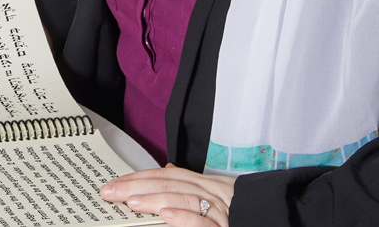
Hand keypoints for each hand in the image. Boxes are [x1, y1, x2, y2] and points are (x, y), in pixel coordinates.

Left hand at [99, 163, 233, 225]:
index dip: (139, 178)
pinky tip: (165, 216)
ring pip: (184, 199)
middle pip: (169, 184)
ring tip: (131, 202)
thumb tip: (165, 171)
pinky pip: (205, 221)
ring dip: (155, 200)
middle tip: (110, 192)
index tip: (114, 184)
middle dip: (137, 187)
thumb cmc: (246, 217)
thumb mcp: (215, 201)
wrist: (282, 222)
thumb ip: (190, 189)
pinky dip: (184, 218)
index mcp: (207, 185)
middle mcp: (214, 194)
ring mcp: (223, 211)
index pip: (167, 176)